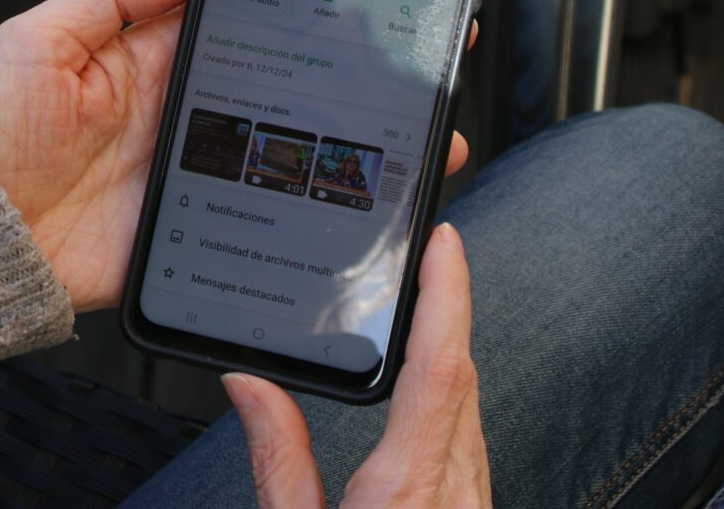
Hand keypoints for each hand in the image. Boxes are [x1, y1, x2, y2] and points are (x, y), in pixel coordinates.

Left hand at [0, 0, 477, 311]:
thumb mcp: (42, 35)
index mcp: (150, 57)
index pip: (238, 21)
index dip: (294, 6)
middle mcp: (181, 111)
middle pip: (279, 86)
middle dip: (346, 74)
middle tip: (417, 59)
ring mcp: (191, 171)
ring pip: (284, 151)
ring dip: (347, 144)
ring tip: (418, 135)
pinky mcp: (191, 227)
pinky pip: (259, 217)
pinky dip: (309, 212)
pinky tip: (360, 203)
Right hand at [222, 223, 491, 507]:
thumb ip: (278, 461)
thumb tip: (250, 383)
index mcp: (407, 489)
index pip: (440, 368)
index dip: (446, 294)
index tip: (442, 242)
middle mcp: (454, 490)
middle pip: (462, 377)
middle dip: (444, 308)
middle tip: (424, 253)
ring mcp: (473, 502)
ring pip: (472, 407)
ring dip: (450, 350)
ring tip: (425, 303)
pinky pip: (469, 441)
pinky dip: (451, 397)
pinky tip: (430, 387)